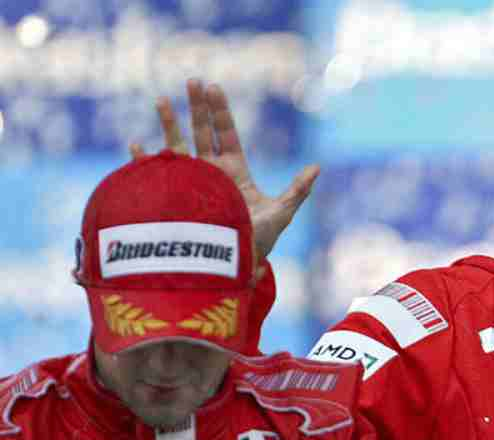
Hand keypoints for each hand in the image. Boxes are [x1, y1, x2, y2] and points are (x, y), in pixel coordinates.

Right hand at [130, 78, 318, 265]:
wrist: (233, 266)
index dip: (220, 112)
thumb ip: (297, 190)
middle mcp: (211, 173)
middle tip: (192, 80)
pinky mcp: (175, 198)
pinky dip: (146, 162)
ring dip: (169, 124)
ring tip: (162, 100)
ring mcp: (191, 183)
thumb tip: (316, 168)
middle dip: (197, 107)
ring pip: (177, 147)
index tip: (213, 88)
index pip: (227, 134)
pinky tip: (136, 147)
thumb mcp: (280, 213)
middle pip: (202, 133)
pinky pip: (157, 176)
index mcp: (235, 171)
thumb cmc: (259, 241)